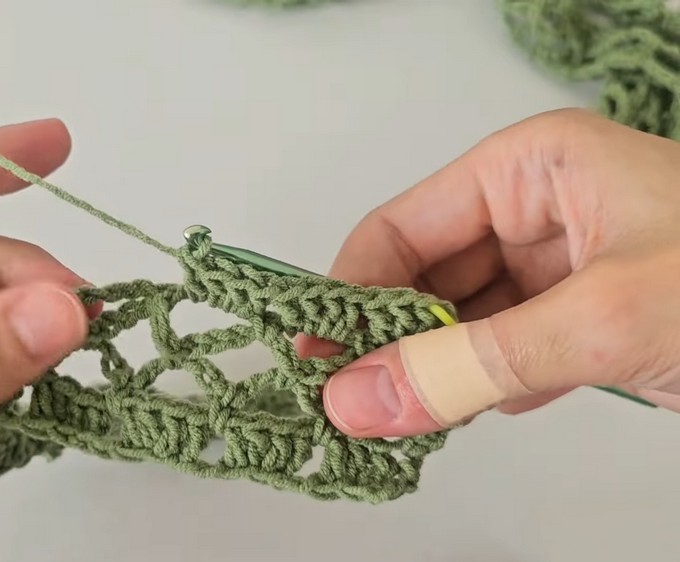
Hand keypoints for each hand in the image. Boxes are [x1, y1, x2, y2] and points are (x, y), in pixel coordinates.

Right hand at [300, 108, 679, 437]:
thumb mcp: (600, 319)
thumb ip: (471, 364)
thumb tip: (351, 401)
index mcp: (529, 169)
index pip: (403, 228)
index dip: (349, 293)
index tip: (311, 361)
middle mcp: (536, 211)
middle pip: (426, 279)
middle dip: (392, 343)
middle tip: (353, 409)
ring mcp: (561, 269)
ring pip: (463, 322)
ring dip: (436, 373)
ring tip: (400, 422)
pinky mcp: (586, 321)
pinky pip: (505, 352)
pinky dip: (484, 387)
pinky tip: (470, 416)